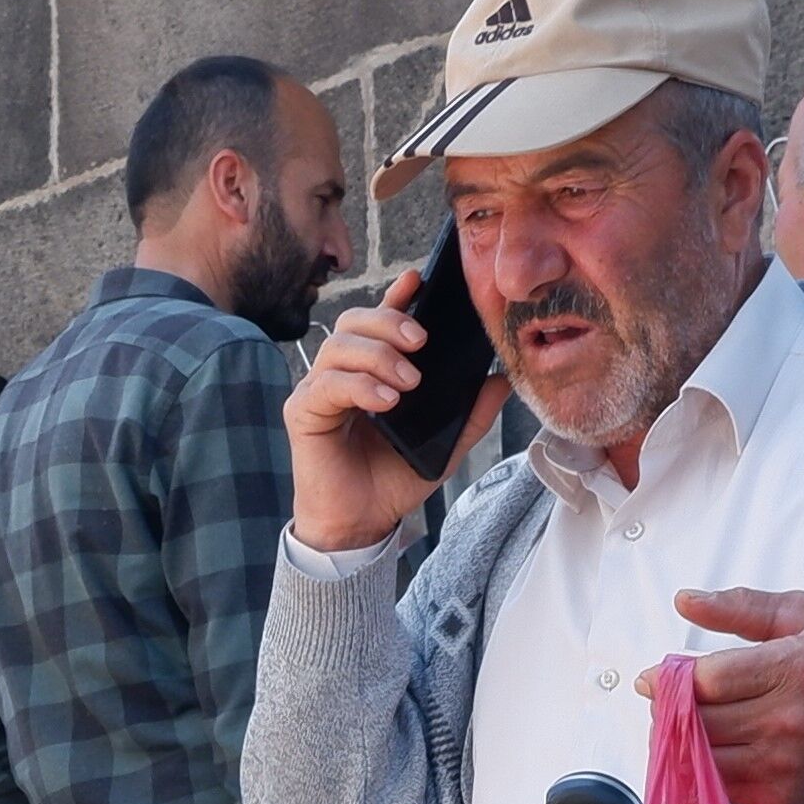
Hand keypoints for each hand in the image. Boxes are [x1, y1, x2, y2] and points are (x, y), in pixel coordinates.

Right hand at [281, 273, 499, 554]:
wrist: (363, 523)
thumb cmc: (393, 480)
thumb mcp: (444, 442)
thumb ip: (471, 412)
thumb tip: (502, 379)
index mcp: (371, 371)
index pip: (379, 321)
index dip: (397, 297)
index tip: (419, 280)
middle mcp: (341, 373)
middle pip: (353, 321)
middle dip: (390, 321)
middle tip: (422, 342)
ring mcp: (318, 390)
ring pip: (339, 346)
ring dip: (378, 355)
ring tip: (409, 382)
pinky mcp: (302, 412)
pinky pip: (327, 384)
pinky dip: (359, 386)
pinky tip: (386, 401)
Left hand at [646, 586, 803, 803]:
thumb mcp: (798, 617)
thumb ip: (740, 606)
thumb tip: (685, 601)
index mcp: (796, 670)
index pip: (711, 681)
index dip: (671, 680)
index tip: (653, 677)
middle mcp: (790, 721)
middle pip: (700, 721)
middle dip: (671, 709)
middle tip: (666, 698)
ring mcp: (784, 765)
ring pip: (702, 757)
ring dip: (681, 740)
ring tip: (685, 721)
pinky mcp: (777, 798)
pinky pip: (717, 787)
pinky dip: (702, 768)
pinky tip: (707, 747)